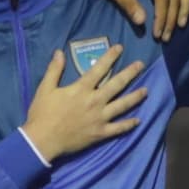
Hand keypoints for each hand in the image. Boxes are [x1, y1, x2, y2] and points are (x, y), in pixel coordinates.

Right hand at [18, 46, 149, 160]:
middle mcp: (95, 101)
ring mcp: (100, 118)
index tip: (120, 48)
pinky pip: (119, 128)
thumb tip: (59, 52)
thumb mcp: (45, 89)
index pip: (99, 69)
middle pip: (117, 84)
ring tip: (146, 91)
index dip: (110, 57)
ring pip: (123, 105)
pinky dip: (129, 124)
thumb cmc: (42, 113)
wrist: (43, 140)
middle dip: (130, 73)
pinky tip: (138, 120)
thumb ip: (54, 70)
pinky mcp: (101, 133)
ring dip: (135, 97)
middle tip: (140, 65)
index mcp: (81, 89)